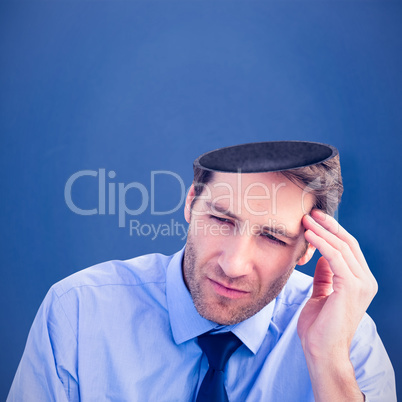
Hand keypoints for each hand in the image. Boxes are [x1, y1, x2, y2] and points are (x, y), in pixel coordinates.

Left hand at [298, 209, 377, 397]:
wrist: (321, 351)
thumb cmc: (319, 325)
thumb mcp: (322, 293)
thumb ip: (325, 275)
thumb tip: (321, 257)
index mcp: (360, 281)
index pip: (348, 248)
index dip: (332, 231)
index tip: (315, 219)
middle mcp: (365, 280)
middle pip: (348, 243)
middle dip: (329, 225)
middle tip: (310, 213)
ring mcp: (361, 284)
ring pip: (342, 248)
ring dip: (322, 231)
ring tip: (305, 220)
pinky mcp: (351, 288)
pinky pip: (336, 258)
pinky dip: (322, 243)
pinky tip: (309, 235)